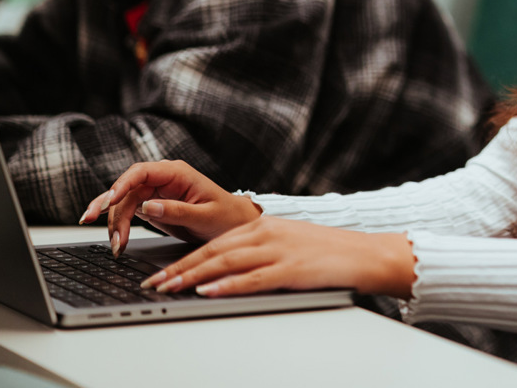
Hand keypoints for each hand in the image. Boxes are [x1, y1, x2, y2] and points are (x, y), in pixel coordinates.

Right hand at [80, 159, 260, 256]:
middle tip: (108, 233)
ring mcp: (155, 192)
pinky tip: (115, 238)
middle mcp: (163, 179)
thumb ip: (178, 211)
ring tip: (117, 245)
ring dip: (115, 223)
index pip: (141, 172)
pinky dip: (119, 225)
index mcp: (177, 173)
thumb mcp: (205, 216)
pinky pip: (128, 212)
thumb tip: (148, 206)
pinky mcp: (152, 206)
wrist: (234, 223)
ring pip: (124, 203)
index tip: (110, 200)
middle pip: (127, 190)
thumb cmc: (226, 215)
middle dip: (113, 211)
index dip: (122, 184)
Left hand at [139, 218, 414, 299]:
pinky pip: (251, 279)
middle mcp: (265, 234)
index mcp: (261, 225)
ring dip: (193, 277)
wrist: (363, 253)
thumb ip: (256, 251)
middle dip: (178, 269)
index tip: (159, 272)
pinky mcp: (291, 269)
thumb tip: (223, 270)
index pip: (212, 242)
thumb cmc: (326, 251)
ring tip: (168, 288)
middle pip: (212, 251)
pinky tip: (208, 292)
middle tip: (153, 283)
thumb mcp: (286, 242)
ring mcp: (278, 251)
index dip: (182, 258)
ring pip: (225, 263)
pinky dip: (226, 285)